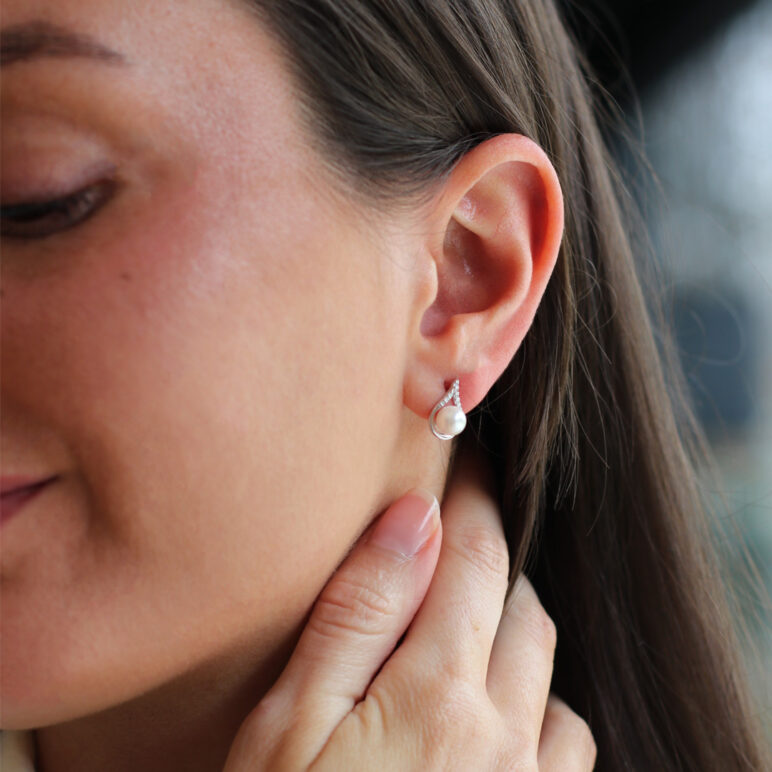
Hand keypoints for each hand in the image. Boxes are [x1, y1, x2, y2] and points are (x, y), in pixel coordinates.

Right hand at [223, 449, 595, 769]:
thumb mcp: (293, 723)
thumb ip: (359, 613)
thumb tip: (413, 521)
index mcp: (438, 693)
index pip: (475, 558)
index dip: (473, 500)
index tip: (467, 463)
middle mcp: (504, 734)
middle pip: (522, 603)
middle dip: (494, 556)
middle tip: (458, 534)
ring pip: (551, 668)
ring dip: (517, 630)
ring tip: (469, 624)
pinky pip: (566, 740)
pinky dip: (539, 704)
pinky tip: (495, 712)